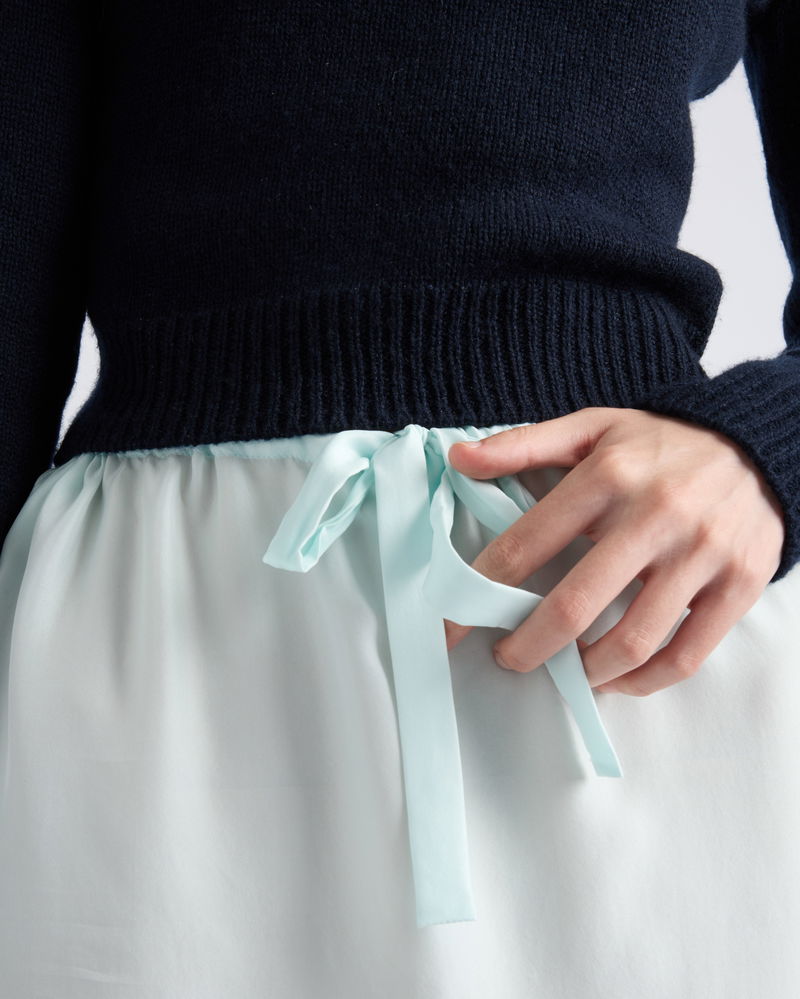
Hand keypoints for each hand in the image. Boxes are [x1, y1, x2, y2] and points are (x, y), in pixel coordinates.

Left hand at [444, 407, 785, 695]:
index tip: (451, 624)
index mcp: (608, 474)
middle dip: (526, 647)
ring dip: (585, 671)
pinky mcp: (739, 584)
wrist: (757, 442)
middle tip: (507, 657)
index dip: (478, 591)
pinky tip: (616, 678)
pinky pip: (686, 656)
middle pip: (574, 606)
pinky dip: (642, 682)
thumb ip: (524, 445)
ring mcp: (701, 553)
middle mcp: (655, 514)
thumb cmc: (661, 443)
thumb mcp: (592, 427)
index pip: (526, 544)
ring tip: (564, 668)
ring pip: (632, 641)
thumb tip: (458, 458)